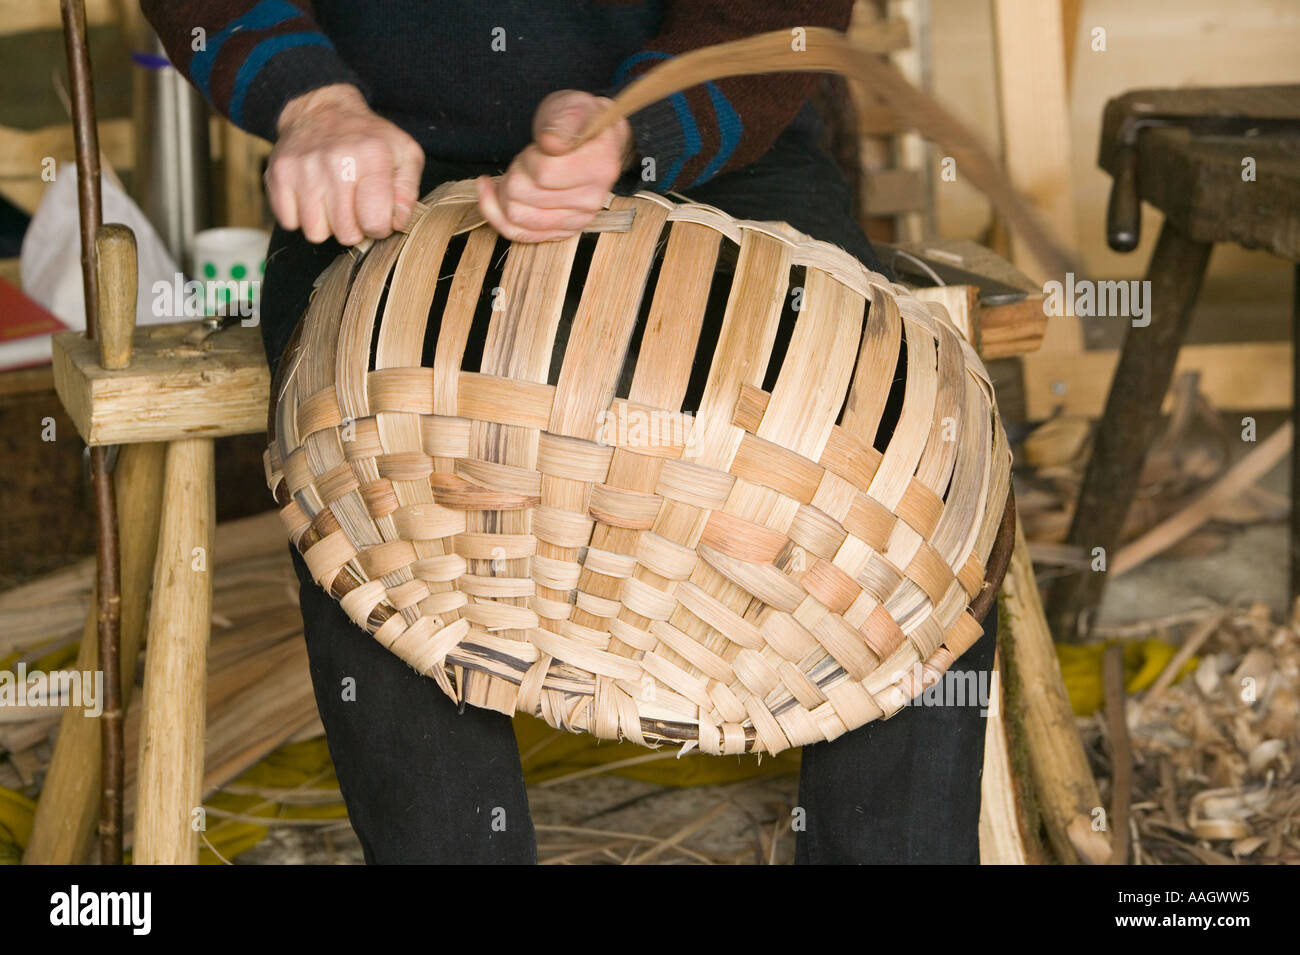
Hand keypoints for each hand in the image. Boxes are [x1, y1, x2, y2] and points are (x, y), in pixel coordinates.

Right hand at [266, 84, 423, 244]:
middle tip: (354, 206)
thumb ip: (408, 193)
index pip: (375, 222)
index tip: (377, 214)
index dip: (379, 226)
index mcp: (372, 158)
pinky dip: (301, 216)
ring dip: (326, 224)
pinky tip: (312, 196)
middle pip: (346, 233)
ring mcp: (303, 168)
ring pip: (315, 232)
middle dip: (353, 227)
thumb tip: (397, 223)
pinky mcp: (278, 174)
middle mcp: (335, 162)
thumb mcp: (404, 155)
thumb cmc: (368, 139)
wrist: (321, 109)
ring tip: (332, 200)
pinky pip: (289, 222)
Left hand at [477, 90, 632, 242]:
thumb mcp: (572, 108)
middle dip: (514, 173)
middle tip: (526, 160)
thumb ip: (563, 122)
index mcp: (599, 166)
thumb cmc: (578, 122)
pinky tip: (491, 192)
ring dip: (505, 192)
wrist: (594, 142)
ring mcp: (578, 220)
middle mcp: (592, 200)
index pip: (544, 173)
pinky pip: (518, 233)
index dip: (529, 158)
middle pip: (523, 196)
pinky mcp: (562, 232)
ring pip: (516, 217)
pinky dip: (495, 212)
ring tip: (517, 174)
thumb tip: (552, 144)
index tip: (537, 148)